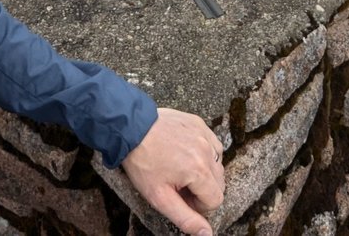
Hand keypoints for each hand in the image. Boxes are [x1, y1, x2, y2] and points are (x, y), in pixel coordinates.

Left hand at [120, 108, 224, 235]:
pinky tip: (185, 153)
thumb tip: (206, 234)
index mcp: (199, 171)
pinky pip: (211, 144)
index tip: (181, 198)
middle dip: (202, 189)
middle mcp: (206, 151)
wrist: (130, 129)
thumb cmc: (143, 163)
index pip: (215, 200)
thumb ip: (186, 218)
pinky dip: (203, 153)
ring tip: (180, 169)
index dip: (199, 205)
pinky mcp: (198, 124)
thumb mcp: (160, 197)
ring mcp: (204, 134)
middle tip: (178, 186)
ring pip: (217, 164)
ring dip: (204, 171)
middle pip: (218, 183)